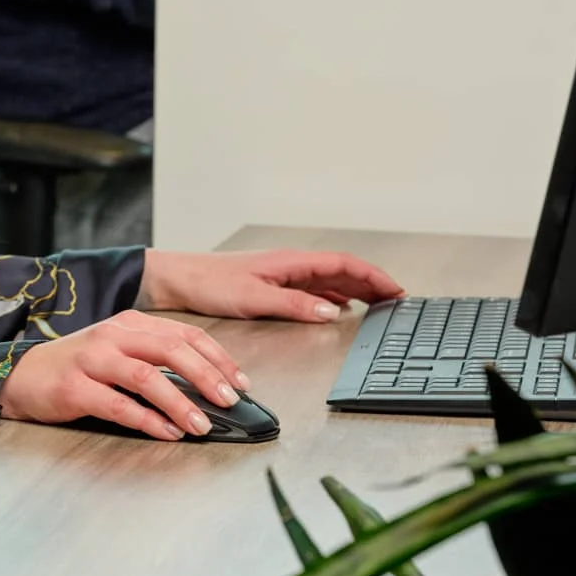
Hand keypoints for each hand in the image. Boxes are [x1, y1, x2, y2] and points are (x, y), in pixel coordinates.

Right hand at [0, 310, 247, 439]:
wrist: (22, 376)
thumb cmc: (77, 368)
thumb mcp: (118, 352)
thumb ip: (154, 361)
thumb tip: (206, 387)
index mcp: (129, 324)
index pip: (184, 334)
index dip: (216, 357)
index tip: (240, 382)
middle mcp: (112, 335)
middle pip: (169, 349)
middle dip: (206, 375)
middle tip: (229, 400)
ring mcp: (91, 359)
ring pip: (146, 376)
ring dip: (179, 402)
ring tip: (201, 424)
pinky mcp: (74, 387)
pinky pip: (118, 404)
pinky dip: (147, 420)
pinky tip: (167, 433)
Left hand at [139, 249, 404, 322]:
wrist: (178, 279)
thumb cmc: (209, 283)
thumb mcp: (254, 298)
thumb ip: (294, 304)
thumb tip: (332, 312)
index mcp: (291, 262)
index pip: (344, 264)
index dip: (373, 276)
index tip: (396, 290)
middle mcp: (290, 264)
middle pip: (342, 271)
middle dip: (372, 283)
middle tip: (396, 301)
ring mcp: (282, 273)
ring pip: (329, 279)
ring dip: (356, 289)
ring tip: (377, 303)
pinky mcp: (272, 284)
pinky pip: (313, 287)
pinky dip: (333, 296)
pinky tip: (338, 307)